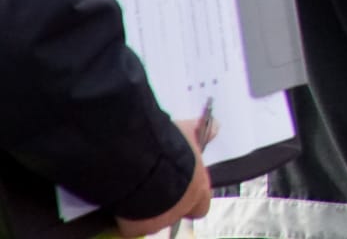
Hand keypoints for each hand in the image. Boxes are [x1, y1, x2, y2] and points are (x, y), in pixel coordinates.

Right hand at [113, 120, 211, 236]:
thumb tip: (216, 127)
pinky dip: (126, 219)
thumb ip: (198, 132)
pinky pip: (131, 227)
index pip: (201, 204)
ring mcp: (159, 221)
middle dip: (166, 204)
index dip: (190, 198)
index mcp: (198, 188)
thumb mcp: (186, 132)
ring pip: (154, 221)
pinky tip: (122, 202)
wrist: (138, 163)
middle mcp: (182, 208)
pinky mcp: (136, 229)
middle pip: (175, 212)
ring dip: (147, 211)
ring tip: (135, 191)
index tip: (180, 189)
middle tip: (152, 187)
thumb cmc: (167, 146)